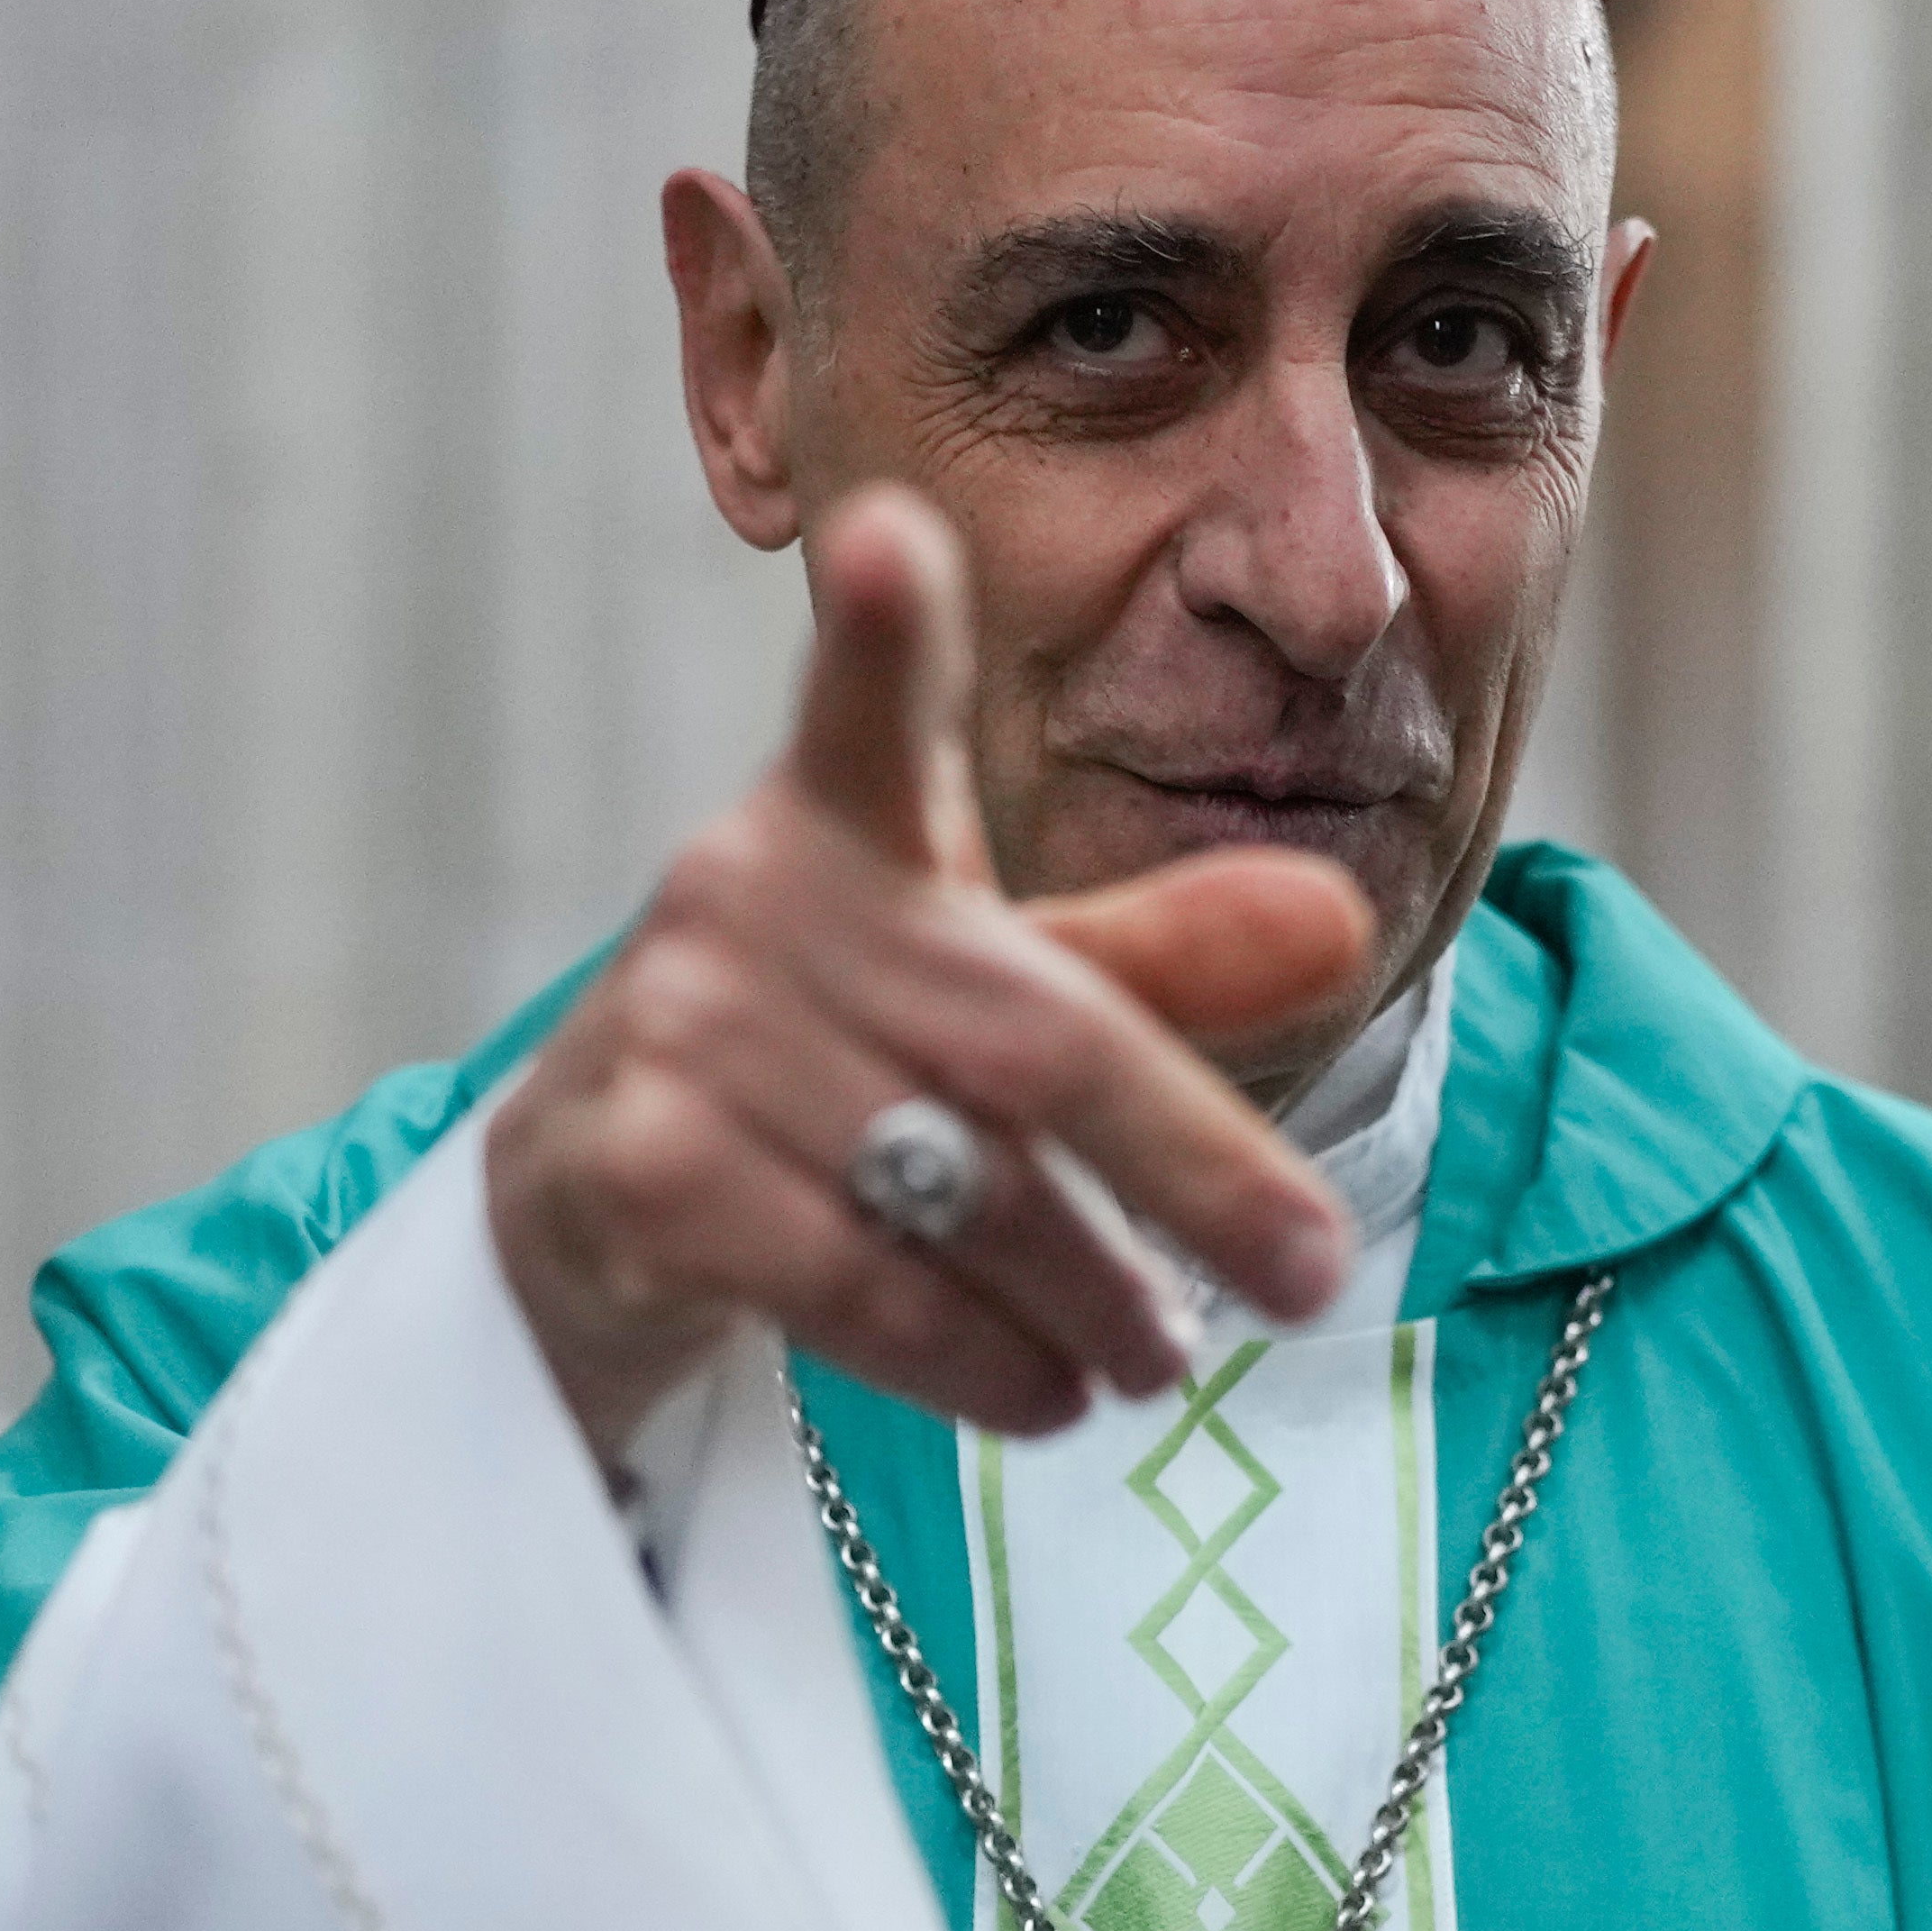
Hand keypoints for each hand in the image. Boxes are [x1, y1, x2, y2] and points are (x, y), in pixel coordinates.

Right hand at [484, 487, 1376, 1460]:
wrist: (591, 1205)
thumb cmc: (829, 1068)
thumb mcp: (990, 992)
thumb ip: (1157, 960)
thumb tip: (1339, 924)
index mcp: (836, 821)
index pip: (865, 707)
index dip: (881, 627)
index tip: (889, 537)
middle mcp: (739, 896)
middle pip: (1026, 1038)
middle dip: (1191, 1164)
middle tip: (1311, 1274)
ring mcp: (676, 1033)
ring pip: (952, 1184)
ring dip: (1083, 1296)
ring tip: (1158, 1359)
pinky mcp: (638, 1168)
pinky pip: (854, 1280)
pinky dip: (975, 1357)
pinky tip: (1042, 1393)